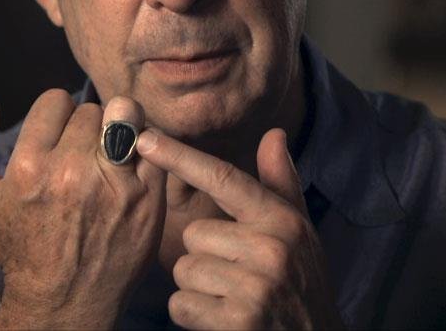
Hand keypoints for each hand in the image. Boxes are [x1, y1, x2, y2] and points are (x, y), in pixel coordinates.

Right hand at [0, 90, 166, 328]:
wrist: (64, 300)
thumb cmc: (21, 246)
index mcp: (30, 168)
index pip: (56, 100)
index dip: (56, 115)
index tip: (58, 137)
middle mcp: (73, 174)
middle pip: (91, 110)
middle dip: (86, 126)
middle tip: (83, 152)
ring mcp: (115, 186)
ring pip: (127, 117)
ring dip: (120, 128)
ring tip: (112, 150)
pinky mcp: (148, 199)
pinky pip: (154, 147)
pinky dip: (145, 152)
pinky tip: (131, 169)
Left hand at [137, 128, 342, 329]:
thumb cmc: (301, 284)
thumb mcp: (299, 231)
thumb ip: (280, 183)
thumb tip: (274, 133)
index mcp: (281, 220)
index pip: (223, 178)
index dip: (179, 157)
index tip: (144, 139)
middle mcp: (271, 248)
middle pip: (193, 234)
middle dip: (204, 256)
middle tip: (235, 275)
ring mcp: (256, 286)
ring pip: (184, 270)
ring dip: (197, 288)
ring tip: (230, 297)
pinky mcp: (239, 320)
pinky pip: (181, 305)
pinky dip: (192, 317)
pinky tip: (221, 319)